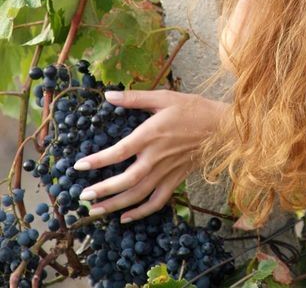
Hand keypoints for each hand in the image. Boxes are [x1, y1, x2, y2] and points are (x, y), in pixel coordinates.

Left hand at [73, 89, 226, 222]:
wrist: (220, 126)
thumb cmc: (191, 108)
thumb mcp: (163, 97)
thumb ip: (134, 98)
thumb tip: (108, 95)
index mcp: (151, 135)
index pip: (119, 151)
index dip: (98, 161)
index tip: (79, 167)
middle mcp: (156, 157)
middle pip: (126, 180)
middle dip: (103, 190)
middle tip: (83, 196)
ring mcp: (167, 171)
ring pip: (138, 194)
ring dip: (115, 204)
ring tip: (96, 210)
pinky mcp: (176, 179)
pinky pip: (157, 201)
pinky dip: (141, 212)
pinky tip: (125, 217)